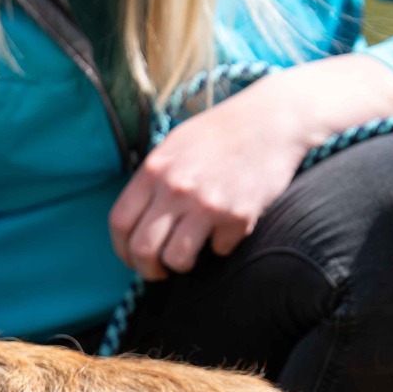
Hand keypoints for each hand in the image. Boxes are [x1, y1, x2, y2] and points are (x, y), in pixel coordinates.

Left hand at [109, 54, 392, 279]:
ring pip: (176, 259)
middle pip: (143, 249)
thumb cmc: (221, 133)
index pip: (119, 223)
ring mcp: (206, 203)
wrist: (272, 119)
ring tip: (191, 255)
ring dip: (181, 265)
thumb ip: (153, 181)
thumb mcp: (175, 146)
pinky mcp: (237, 215)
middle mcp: (175, 188)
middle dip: (148, 270)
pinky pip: (220, 250)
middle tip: (159, 272)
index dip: (122, 249)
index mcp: (154, 170)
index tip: (132, 258)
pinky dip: (223, 245)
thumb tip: (136, 222)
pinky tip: (228, 227)